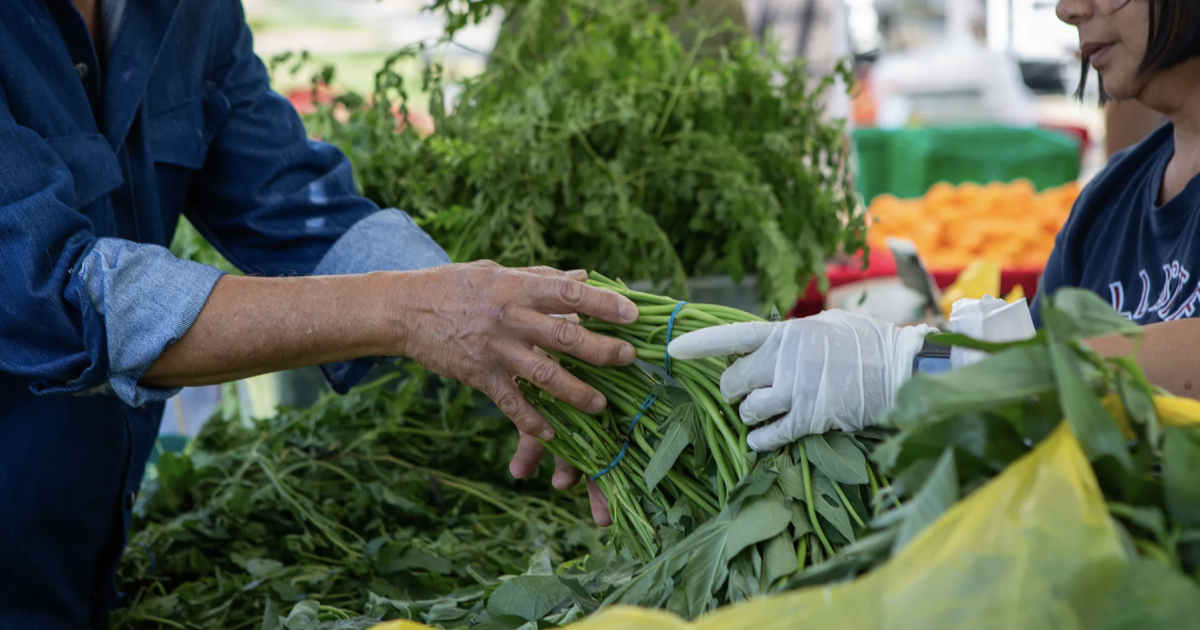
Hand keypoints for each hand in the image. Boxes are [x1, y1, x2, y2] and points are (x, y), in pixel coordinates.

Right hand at [389, 261, 634, 523]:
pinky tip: (554, 434)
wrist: (403, 309)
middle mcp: (508, 317)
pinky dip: (532, 421)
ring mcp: (493, 349)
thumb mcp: (499, 272)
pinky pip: (510, 403)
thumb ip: (542, 277)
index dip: (603, 304)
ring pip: (543, 375)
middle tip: (629, 358)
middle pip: (564, 336)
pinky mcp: (478, 375)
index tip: (633, 314)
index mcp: (517, 286)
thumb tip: (584, 277)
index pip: (568, 293)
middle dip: (601, 351)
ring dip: (575, 393)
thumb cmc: (456, 286)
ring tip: (600, 405)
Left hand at [668, 311, 930, 450]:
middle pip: (732, 381)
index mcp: (785, 333)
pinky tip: (761, 438)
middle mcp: (784, 361)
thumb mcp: (823, 326)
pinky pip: (767, 435)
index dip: (699, 343)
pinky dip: (758, 440)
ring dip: (748, 415)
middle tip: (741, 394)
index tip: (671, 349)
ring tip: (763, 412)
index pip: (732, 336)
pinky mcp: (809, 419)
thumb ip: (788, 337)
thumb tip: (763, 344)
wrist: (900, 369)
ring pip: (747, 410)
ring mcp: (796, 391)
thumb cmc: (864, 342)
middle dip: (731, 390)